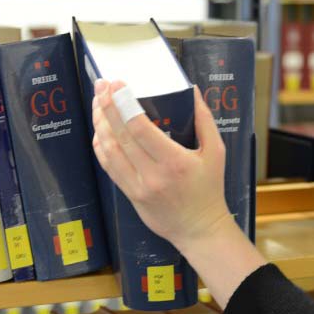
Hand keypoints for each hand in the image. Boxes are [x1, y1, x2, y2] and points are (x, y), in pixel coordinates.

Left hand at [91, 79, 235, 253]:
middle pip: (120, 135)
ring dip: (100, 124)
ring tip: (97, 103)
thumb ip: (204, 120)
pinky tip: (99, 130)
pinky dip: (100, 146)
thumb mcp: (216, 152)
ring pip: (109, 150)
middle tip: (101, 85)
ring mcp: (137, 186)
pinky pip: (109, 167)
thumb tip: (192, 90)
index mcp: (174, 161)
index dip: (123, 103)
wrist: (199, 229)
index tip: (116, 84)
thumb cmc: (209, 190)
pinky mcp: (130, 194)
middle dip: (106, 107)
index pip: (140, 128)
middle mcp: (152, 175)